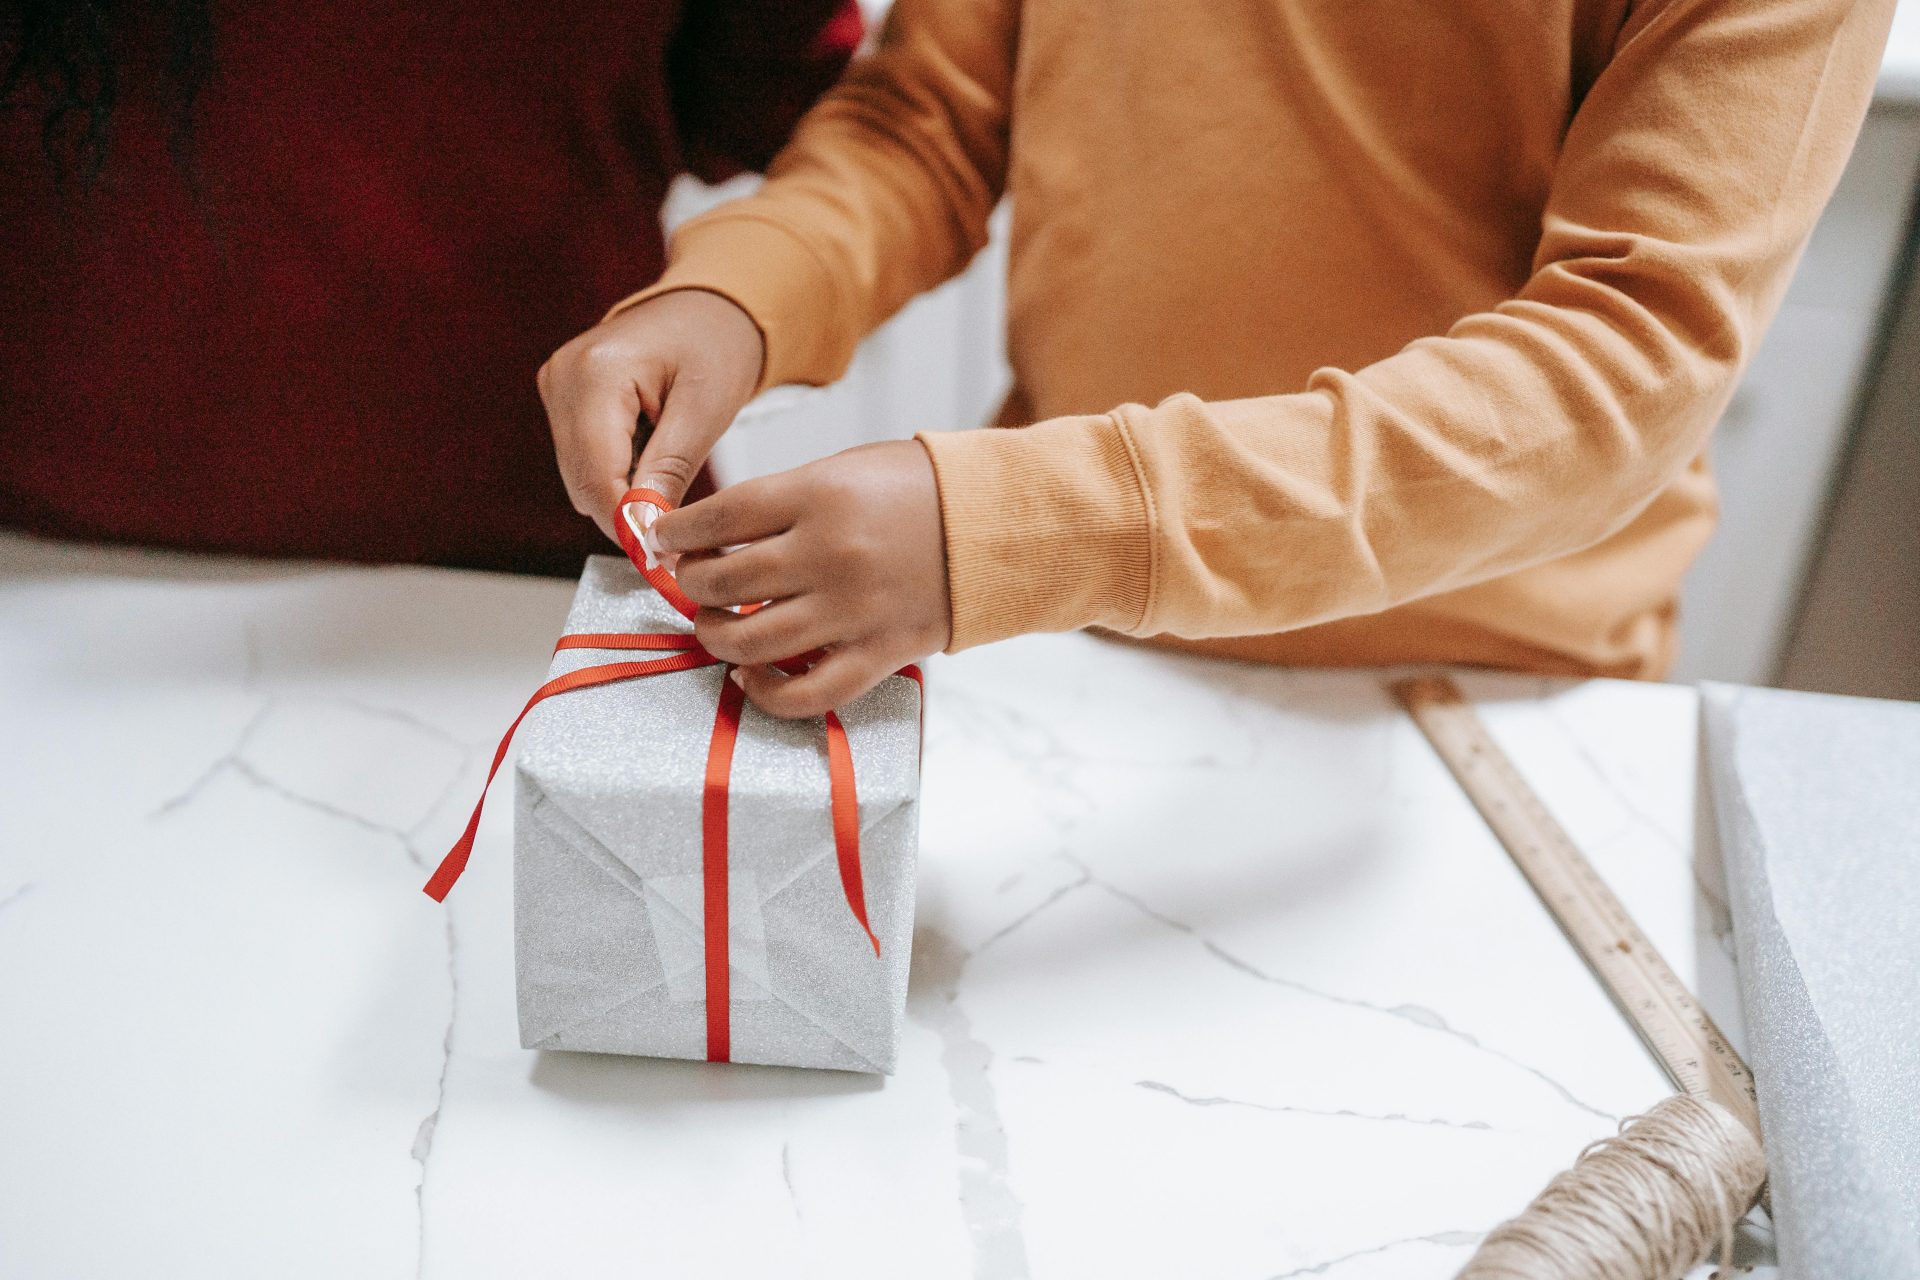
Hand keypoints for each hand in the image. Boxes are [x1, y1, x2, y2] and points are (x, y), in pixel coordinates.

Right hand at [538, 290, 764, 540]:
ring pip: (580, 478)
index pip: (595, 474)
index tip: (661, 560)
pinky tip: (653, 460)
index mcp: (596, 373)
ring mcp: (557, 388)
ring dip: (624, 494)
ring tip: (672, 484)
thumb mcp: (706, 410)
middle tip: (678, 535)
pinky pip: (584, 460)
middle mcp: (563, 377)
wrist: (708, 307)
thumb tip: (647, 529)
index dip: (625, 523)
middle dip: (627, 513)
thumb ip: (670, 470)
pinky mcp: (563, 400)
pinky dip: (618, 475)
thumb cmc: (715, 342)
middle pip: (581, 482)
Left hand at [652, 440, 950, 717]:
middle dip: (693, 584)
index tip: (664, 539)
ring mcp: (854, 610)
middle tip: (692, 581)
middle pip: (726, 581)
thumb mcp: (846, 469)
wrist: (1000, 525)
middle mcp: (831, 554)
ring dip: (716, 636)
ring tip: (715, 626)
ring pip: (750, 641)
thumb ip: (784, 500)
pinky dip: (765, 693)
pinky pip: (805, 693)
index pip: (721, 517)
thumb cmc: (920, 490)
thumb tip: (716, 534)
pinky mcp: (878, 653)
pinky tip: (751, 676)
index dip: (679, 533)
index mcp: (821, 496)